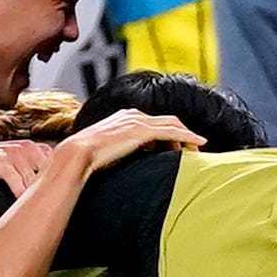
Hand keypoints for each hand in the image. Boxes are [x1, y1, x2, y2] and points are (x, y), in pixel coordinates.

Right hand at [59, 107, 200, 173]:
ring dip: (188, 136)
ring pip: (172, 125)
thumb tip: (123, 161)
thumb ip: (117, 150)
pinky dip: (188, 136)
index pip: (153, 122)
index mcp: (123, 117)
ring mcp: (138, 121)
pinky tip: (199, 143)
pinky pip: (172, 132)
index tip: (178, 146)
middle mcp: (133, 115)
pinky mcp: (143, 131)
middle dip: (182, 132)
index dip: (168, 133)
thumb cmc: (86, 158)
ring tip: (199, 148)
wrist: (77, 154)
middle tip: (194, 146)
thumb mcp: (104, 151)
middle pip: (167, 120)